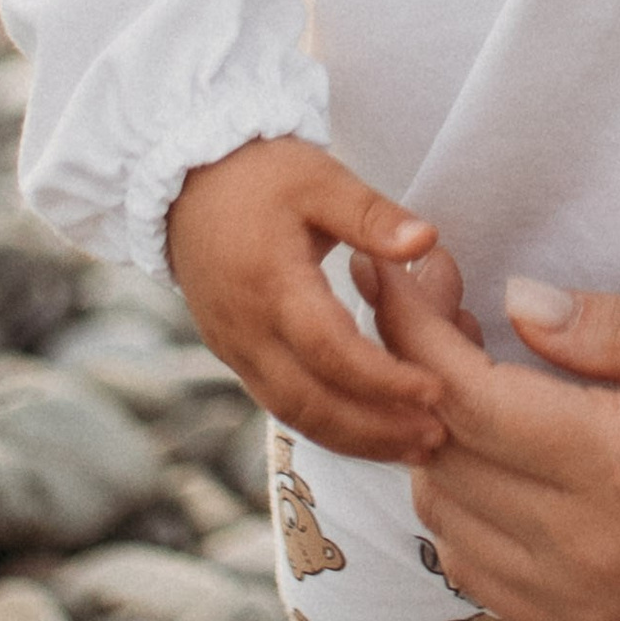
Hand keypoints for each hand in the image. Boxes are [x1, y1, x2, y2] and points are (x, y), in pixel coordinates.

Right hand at [169, 139, 443, 459]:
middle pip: (310, 402)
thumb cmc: (259, 173)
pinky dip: (326, 424)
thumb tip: (426, 241)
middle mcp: (246, 328)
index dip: (383, 379)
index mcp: (271, 284)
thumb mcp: (320, 179)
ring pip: (293, 414)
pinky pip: (280, 403)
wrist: (184, 178)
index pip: (331, 351)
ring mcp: (234, 348)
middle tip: (435, 438)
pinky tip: (369, 429)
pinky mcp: (233, 354)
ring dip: (353, 439)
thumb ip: (372, 215)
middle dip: (374, 430)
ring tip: (412, 447)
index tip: (435, 389)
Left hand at [359, 260, 619, 620]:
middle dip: (412, 370)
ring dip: (436, 444)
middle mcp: (587, 550)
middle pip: (437, 457)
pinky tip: (504, 463)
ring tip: (473, 376)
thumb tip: (519, 302)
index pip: (461, 395)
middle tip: (437, 303)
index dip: (412, 324)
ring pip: (446, 520)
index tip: (406, 268)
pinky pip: (479, 575)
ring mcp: (584, 606)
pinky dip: (464, 513)